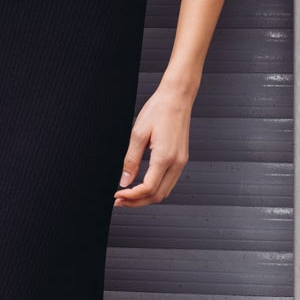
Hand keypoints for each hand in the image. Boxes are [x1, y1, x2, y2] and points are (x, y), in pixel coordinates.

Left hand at [114, 81, 192, 206]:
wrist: (177, 97)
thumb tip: (125, 180)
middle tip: (120, 200)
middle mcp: (177, 162)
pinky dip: (155, 189)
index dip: (131, 196)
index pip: (148, 188)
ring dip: (146, 198)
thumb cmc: (159, 110)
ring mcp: (181, 162)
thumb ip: (131, 160)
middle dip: (137, 202)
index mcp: (165, 157)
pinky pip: (169, 182)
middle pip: (158, 196)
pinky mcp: (181, 159)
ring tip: (129, 195)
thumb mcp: (138, 134)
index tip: (118, 195)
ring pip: (165, 192)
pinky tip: (142, 185)